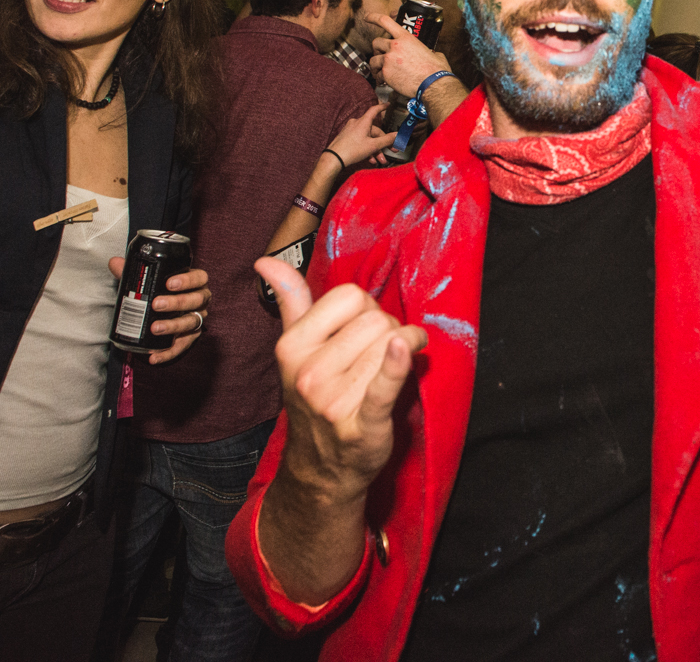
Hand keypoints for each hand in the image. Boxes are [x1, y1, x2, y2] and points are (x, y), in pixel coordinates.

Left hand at [108, 259, 209, 363]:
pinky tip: (154, 356)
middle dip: (177, 302)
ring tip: (155, 328)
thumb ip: (133, 272)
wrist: (162, 314)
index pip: (199, 278)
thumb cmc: (159, 293)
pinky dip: (169, 352)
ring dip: (174, 326)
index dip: (188, 280)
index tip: (169, 283)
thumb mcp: (147, 281)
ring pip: (192, 322)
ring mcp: (197, 319)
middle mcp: (200, 301)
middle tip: (157, 304)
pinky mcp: (190, 338)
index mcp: (194, 283)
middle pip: (197, 300)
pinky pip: (183, 346)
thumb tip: (114, 262)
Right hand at [255, 257, 426, 504]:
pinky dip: (397, 365)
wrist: (324, 467)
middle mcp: (308, 372)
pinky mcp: (363, 424)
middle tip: (379, 355)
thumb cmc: (318, 397)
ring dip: (405, 349)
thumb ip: (290, 302)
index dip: (366, 309)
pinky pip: (384, 384)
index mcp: (292, 347)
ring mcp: (333, 400)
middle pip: (376, 318)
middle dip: (388, 330)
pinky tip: (405, 349)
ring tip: (393, 366)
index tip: (364, 331)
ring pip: (391, 342)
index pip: (350, 295)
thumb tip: (266, 260)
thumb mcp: (297, 350)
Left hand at [327, 102, 396, 166]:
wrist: (334, 159)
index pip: (374, 110)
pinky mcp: (347, 138)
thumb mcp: (373, 146)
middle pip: (374, 131)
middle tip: (391, 151)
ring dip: (376, 149)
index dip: (382, 107)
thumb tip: (398, 135)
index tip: (387, 105)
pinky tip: (371, 160)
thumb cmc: (352, 150)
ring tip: (380, 160)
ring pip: (368, 138)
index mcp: (363, 122)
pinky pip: (361, 142)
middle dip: (383, 143)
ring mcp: (351, 131)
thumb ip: (387, 140)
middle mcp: (356, 124)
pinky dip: (367, 150)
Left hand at [368, 14, 450, 97]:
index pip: (385, 21)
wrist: (433, 85)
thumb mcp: (434, 54)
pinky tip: (386, 82)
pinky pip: (377, 75)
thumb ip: (428, 51)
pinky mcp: (386, 73)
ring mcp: (388, 59)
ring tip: (382, 72)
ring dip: (377, 66)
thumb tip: (433, 54)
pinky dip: (381, 79)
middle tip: (383, 57)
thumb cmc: (436, 71)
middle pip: (376, 43)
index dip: (373, 17)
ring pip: (373, 60)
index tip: (367, 17)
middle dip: (378, 50)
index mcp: (406, 38)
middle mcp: (395, 46)